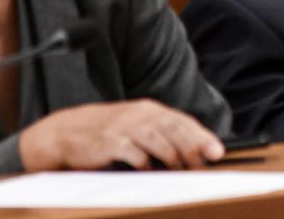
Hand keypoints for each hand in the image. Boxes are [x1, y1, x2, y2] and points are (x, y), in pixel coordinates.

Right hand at [18, 100, 222, 171]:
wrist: (66, 133)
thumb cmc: (106, 134)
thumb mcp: (134, 128)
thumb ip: (159, 135)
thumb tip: (191, 153)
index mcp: (148, 110)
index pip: (181, 121)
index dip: (201, 136)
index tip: (217, 152)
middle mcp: (139, 115)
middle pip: (174, 129)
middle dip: (193, 147)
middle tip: (203, 164)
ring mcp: (125, 127)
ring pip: (158, 140)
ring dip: (173, 157)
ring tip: (181, 171)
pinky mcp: (110, 143)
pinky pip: (134, 153)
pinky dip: (146, 163)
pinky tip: (151, 172)